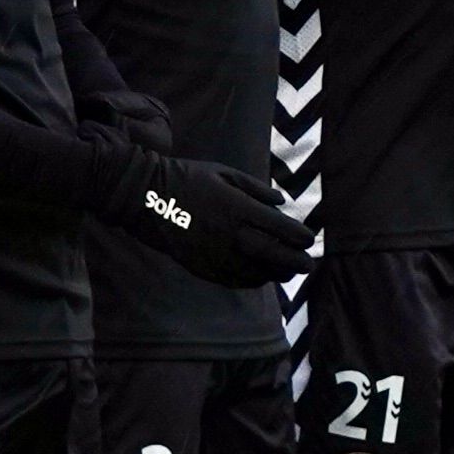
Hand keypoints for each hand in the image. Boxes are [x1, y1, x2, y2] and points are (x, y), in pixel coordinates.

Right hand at [106, 158, 313, 283]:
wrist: (145, 197)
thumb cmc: (187, 178)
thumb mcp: (224, 172)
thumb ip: (255, 189)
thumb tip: (281, 202)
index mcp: (238, 208)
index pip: (279, 227)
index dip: (298, 236)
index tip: (308, 239)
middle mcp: (229, 234)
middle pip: (272, 255)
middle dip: (294, 262)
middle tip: (308, 265)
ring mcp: (214, 253)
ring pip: (254, 272)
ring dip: (275, 274)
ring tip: (288, 272)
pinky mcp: (199, 266)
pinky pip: (231, 279)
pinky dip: (250, 280)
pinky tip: (260, 277)